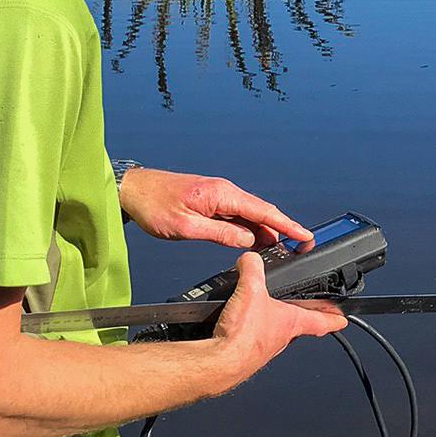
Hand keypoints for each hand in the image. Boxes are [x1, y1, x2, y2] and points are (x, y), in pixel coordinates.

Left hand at [119, 169, 313, 249]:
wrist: (132, 189)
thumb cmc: (153, 205)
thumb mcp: (185, 227)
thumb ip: (220, 234)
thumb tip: (248, 241)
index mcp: (221, 194)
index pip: (263, 211)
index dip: (286, 225)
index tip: (304, 235)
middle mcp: (224, 191)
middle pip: (261, 211)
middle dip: (282, 227)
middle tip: (299, 244)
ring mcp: (218, 194)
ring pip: (249, 213)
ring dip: (264, 229)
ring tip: (279, 247)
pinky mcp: (210, 199)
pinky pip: (237, 213)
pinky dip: (249, 226)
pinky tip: (252, 238)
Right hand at [199, 254, 348, 393]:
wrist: (220, 362)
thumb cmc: (243, 336)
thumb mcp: (251, 289)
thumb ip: (253, 268)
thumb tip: (250, 259)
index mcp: (292, 322)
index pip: (321, 320)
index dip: (334, 317)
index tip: (343, 319)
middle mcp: (281, 337)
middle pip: (298, 325)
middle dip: (301, 316)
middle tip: (306, 310)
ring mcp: (264, 347)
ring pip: (275, 332)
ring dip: (272, 322)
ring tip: (265, 310)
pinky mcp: (246, 352)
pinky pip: (252, 336)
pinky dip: (249, 328)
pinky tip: (237, 321)